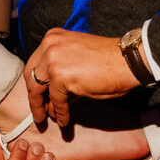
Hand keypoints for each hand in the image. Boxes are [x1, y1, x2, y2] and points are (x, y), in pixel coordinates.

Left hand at [24, 28, 142, 127]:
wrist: (128, 61)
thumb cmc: (109, 60)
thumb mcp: (79, 61)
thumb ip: (62, 74)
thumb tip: (54, 98)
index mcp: (53, 37)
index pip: (36, 63)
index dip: (36, 82)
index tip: (37, 96)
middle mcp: (50, 46)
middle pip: (31, 76)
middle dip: (34, 97)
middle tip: (38, 111)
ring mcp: (53, 60)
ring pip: (38, 89)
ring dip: (42, 107)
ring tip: (44, 119)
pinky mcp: (60, 76)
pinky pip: (56, 100)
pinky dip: (60, 113)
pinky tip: (64, 121)